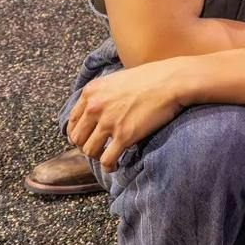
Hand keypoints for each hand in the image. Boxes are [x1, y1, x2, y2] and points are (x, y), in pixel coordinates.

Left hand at [66, 60, 188, 171]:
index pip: (72, 121)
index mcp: (91, 92)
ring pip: (89, 151)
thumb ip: (102, 94)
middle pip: (77, 138)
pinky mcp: (124, 135)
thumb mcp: (116, 79)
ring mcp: (109, 122)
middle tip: (98, 148)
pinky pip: (107, 159)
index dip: (77, 134)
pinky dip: (109, 166)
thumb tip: (97, 110)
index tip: (86, 139)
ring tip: (107, 156)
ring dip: (97, 156)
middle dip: (86, 146)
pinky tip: (115, 166)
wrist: (172, 81)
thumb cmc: (150, 78)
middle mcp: (95, 107)